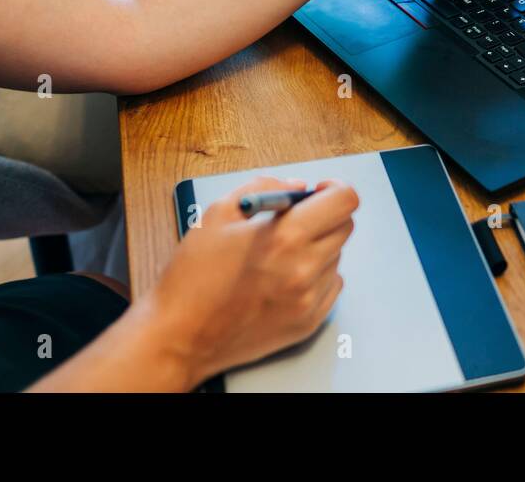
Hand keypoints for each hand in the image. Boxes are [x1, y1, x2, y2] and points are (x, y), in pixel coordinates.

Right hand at [146, 176, 357, 386]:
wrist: (179, 337)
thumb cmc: (193, 276)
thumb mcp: (219, 213)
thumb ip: (264, 188)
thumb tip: (298, 186)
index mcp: (286, 237)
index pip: (345, 201)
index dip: (335, 189)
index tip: (320, 191)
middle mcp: (305, 269)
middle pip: (345, 227)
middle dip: (325, 216)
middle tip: (296, 220)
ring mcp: (309, 300)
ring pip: (336, 257)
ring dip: (317, 247)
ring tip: (279, 255)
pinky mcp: (309, 322)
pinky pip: (331, 286)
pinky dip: (316, 276)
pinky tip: (284, 278)